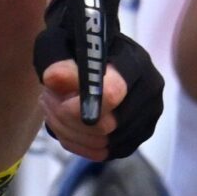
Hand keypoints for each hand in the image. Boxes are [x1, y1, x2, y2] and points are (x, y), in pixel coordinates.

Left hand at [33, 0, 165, 159]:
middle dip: (66, 115)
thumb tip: (55, 79)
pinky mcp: (136, 139)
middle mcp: (149, 92)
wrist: (89, 56)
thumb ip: (57, 58)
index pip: (113, 92)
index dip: (79, 101)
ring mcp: (147, 119)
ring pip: (101, 143)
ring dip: (67, 129)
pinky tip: (64, 122)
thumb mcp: (58, 42)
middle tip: (47, 98)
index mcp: (134, 61)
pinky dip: (76, 142)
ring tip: (53, 106)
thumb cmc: (73, 44)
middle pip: (105, 126)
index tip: (51, 92)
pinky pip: (101, 153)